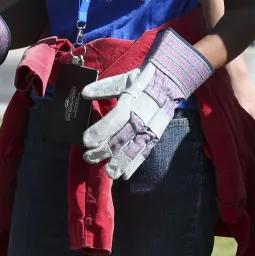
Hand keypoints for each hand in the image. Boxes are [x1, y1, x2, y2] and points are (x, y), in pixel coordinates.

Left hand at [79, 29, 212, 179]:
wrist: (170, 84)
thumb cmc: (144, 81)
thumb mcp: (125, 80)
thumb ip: (104, 87)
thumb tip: (84, 92)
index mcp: (132, 104)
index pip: (113, 120)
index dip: (99, 132)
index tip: (85, 141)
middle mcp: (141, 119)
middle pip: (121, 138)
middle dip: (103, 151)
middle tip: (88, 157)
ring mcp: (150, 130)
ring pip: (133, 150)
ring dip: (120, 162)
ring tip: (109, 173)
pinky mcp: (155, 136)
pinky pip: (145, 152)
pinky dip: (135, 164)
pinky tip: (126, 175)